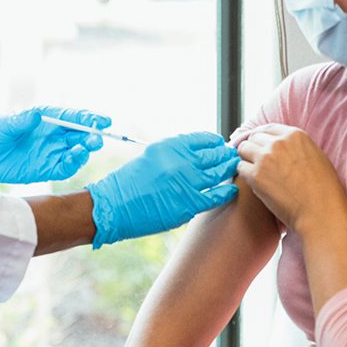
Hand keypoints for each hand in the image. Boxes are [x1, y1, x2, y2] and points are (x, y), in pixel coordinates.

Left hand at [0, 106, 110, 183]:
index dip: (88, 118)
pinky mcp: (42, 169)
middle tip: (96, 138)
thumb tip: (36, 116)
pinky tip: (75, 161)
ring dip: (83, 151)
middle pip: (77, 135)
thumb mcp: (0, 124)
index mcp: (43, 118)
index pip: (71, 117)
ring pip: (74, 152)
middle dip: (90, 136)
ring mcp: (47, 152)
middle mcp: (49, 135)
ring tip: (85, 150)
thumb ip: (19, 121)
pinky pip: (63, 168)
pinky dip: (72, 165)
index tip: (102, 120)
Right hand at [86, 132, 240, 247]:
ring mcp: (186, 183)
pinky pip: (215, 196)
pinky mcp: (188, 204)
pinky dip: (226, 192)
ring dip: (228, 170)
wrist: (113, 207)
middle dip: (225, 155)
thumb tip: (198, 153)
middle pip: (214, 155)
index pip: (203, 139)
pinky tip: (230, 190)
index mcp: (170, 146)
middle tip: (232, 157)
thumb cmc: (129, 182)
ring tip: (233, 169)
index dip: (215, 142)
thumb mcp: (151, 156)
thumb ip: (174, 153)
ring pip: (218, 173)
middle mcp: (180, 161)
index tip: (219, 146)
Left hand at [235, 124, 346, 235]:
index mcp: (295, 135)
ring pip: (243, 149)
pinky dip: (244, 174)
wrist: (320, 212)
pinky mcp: (255, 175)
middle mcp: (278, 142)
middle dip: (254, 149)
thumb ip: (297, 148)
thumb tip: (285, 148)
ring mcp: (265, 158)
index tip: (261, 147)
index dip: (263, 139)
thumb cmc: (324, 190)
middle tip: (257, 163)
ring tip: (254, 172)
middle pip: (254, 138)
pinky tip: (253, 183)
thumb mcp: (317, 157)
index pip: (269, 128)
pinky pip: (240, 167)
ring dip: (246, 159)